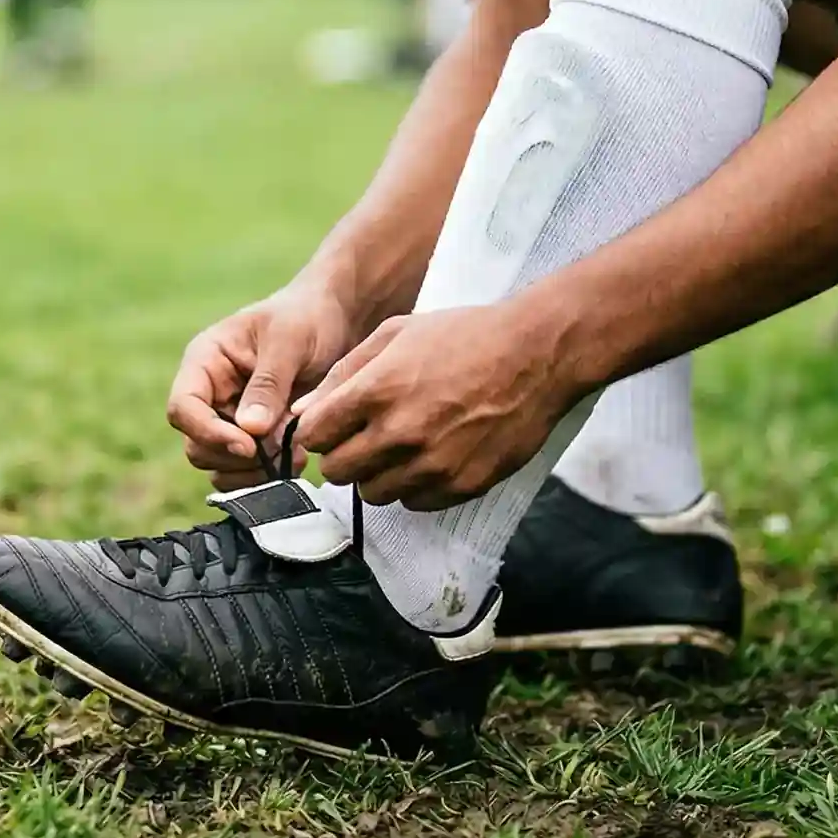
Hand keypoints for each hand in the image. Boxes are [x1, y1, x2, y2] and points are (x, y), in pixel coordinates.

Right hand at [167, 280, 361, 490]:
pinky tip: (298, 458)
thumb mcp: (289, 341)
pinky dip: (268, 474)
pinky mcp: (253, 438)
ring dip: (254, 471)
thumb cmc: (307, 318)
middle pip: (197, 445)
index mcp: (205, 362)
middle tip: (281, 449)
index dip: (208, 433)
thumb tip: (249, 430)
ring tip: (294, 454)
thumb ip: (269, 383)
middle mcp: (210, 394)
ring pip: (219, 465)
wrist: (336, 321)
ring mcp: (230, 419)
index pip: (183, 408)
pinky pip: (244, 472)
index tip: (249, 446)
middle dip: (237, 456)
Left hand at [294, 302, 584, 511]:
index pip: (315, 436)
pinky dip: (414, 486)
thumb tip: (301, 412)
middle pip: (337, 471)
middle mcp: (400, 433)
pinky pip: (414, 503)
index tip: (334, 424)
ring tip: (400, 446)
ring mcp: (432, 464)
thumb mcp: (395, 334)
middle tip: (364, 437)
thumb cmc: (463, 336)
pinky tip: (430, 456)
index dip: (319, 430)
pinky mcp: (461, 485)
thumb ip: (343, 374)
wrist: (536, 355)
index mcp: (377, 391)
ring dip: (377, 474)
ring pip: (373, 493)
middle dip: (342, 455)